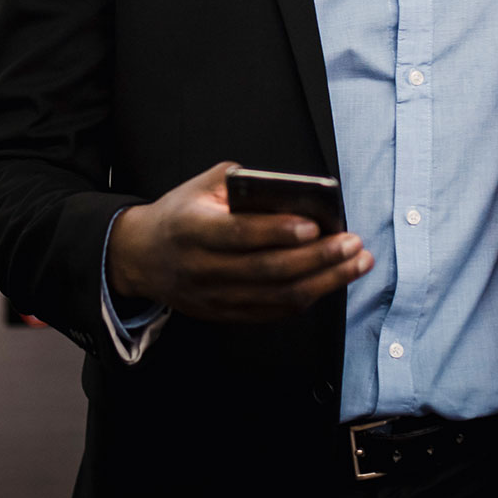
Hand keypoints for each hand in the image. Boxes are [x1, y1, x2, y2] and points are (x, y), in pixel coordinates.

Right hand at [106, 162, 371, 322]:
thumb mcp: (198, 187)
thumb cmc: (179, 216)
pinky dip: (307, 298)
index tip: (314, 225)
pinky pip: (273, 312)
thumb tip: (288, 190)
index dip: (278, 232)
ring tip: (356, 262)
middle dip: (318, 258)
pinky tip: (331, 281)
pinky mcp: (225, 315)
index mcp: (192, 231)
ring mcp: (215, 298)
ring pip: (278, 297)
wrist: (142, 257)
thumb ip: (238, 182)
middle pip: (269, 270)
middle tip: (352, 243)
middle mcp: (203, 269)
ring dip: (324, 281)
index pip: (240, 235)